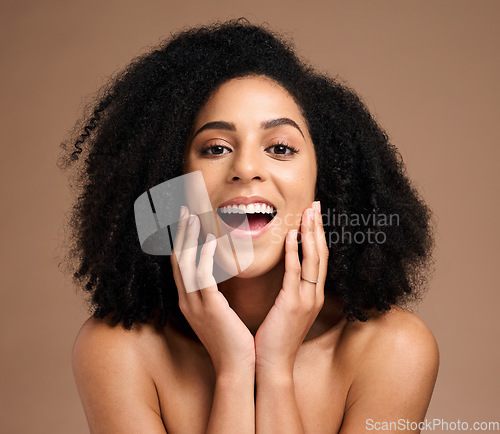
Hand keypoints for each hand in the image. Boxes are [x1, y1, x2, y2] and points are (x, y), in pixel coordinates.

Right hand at [170, 207, 254, 375]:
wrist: (238, 367)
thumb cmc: (233, 339)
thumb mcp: (219, 312)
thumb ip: (215, 292)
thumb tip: (219, 274)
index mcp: (190, 300)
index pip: (180, 265)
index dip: (180, 241)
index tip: (184, 221)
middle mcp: (188, 300)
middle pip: (177, 260)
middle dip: (179, 234)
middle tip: (183, 210)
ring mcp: (196, 305)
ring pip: (185, 264)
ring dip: (188, 238)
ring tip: (193, 216)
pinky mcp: (210, 308)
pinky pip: (202, 277)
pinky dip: (204, 256)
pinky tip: (210, 239)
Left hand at [254, 201, 327, 373]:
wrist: (271, 365)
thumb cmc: (274, 337)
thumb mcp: (285, 310)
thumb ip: (288, 290)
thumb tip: (285, 271)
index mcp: (312, 296)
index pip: (319, 259)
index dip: (318, 236)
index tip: (314, 215)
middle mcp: (313, 295)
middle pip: (321, 254)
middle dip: (318, 228)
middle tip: (316, 204)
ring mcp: (306, 300)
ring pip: (314, 260)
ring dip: (311, 233)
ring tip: (309, 211)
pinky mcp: (292, 305)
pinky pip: (295, 273)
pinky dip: (295, 252)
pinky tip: (292, 235)